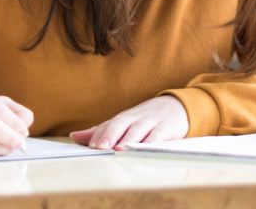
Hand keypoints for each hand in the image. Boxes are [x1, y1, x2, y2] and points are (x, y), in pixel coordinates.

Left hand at [70, 96, 188, 150]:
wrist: (180, 105)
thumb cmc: (149, 117)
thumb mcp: (127, 121)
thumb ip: (102, 130)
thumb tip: (75, 136)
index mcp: (126, 116)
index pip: (110, 122)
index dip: (99, 133)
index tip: (89, 144)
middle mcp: (137, 116)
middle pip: (122, 122)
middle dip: (110, 134)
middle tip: (99, 147)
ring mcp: (153, 120)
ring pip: (139, 128)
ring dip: (128, 138)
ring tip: (118, 149)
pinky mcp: (168, 127)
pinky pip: (159, 134)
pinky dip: (152, 141)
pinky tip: (144, 148)